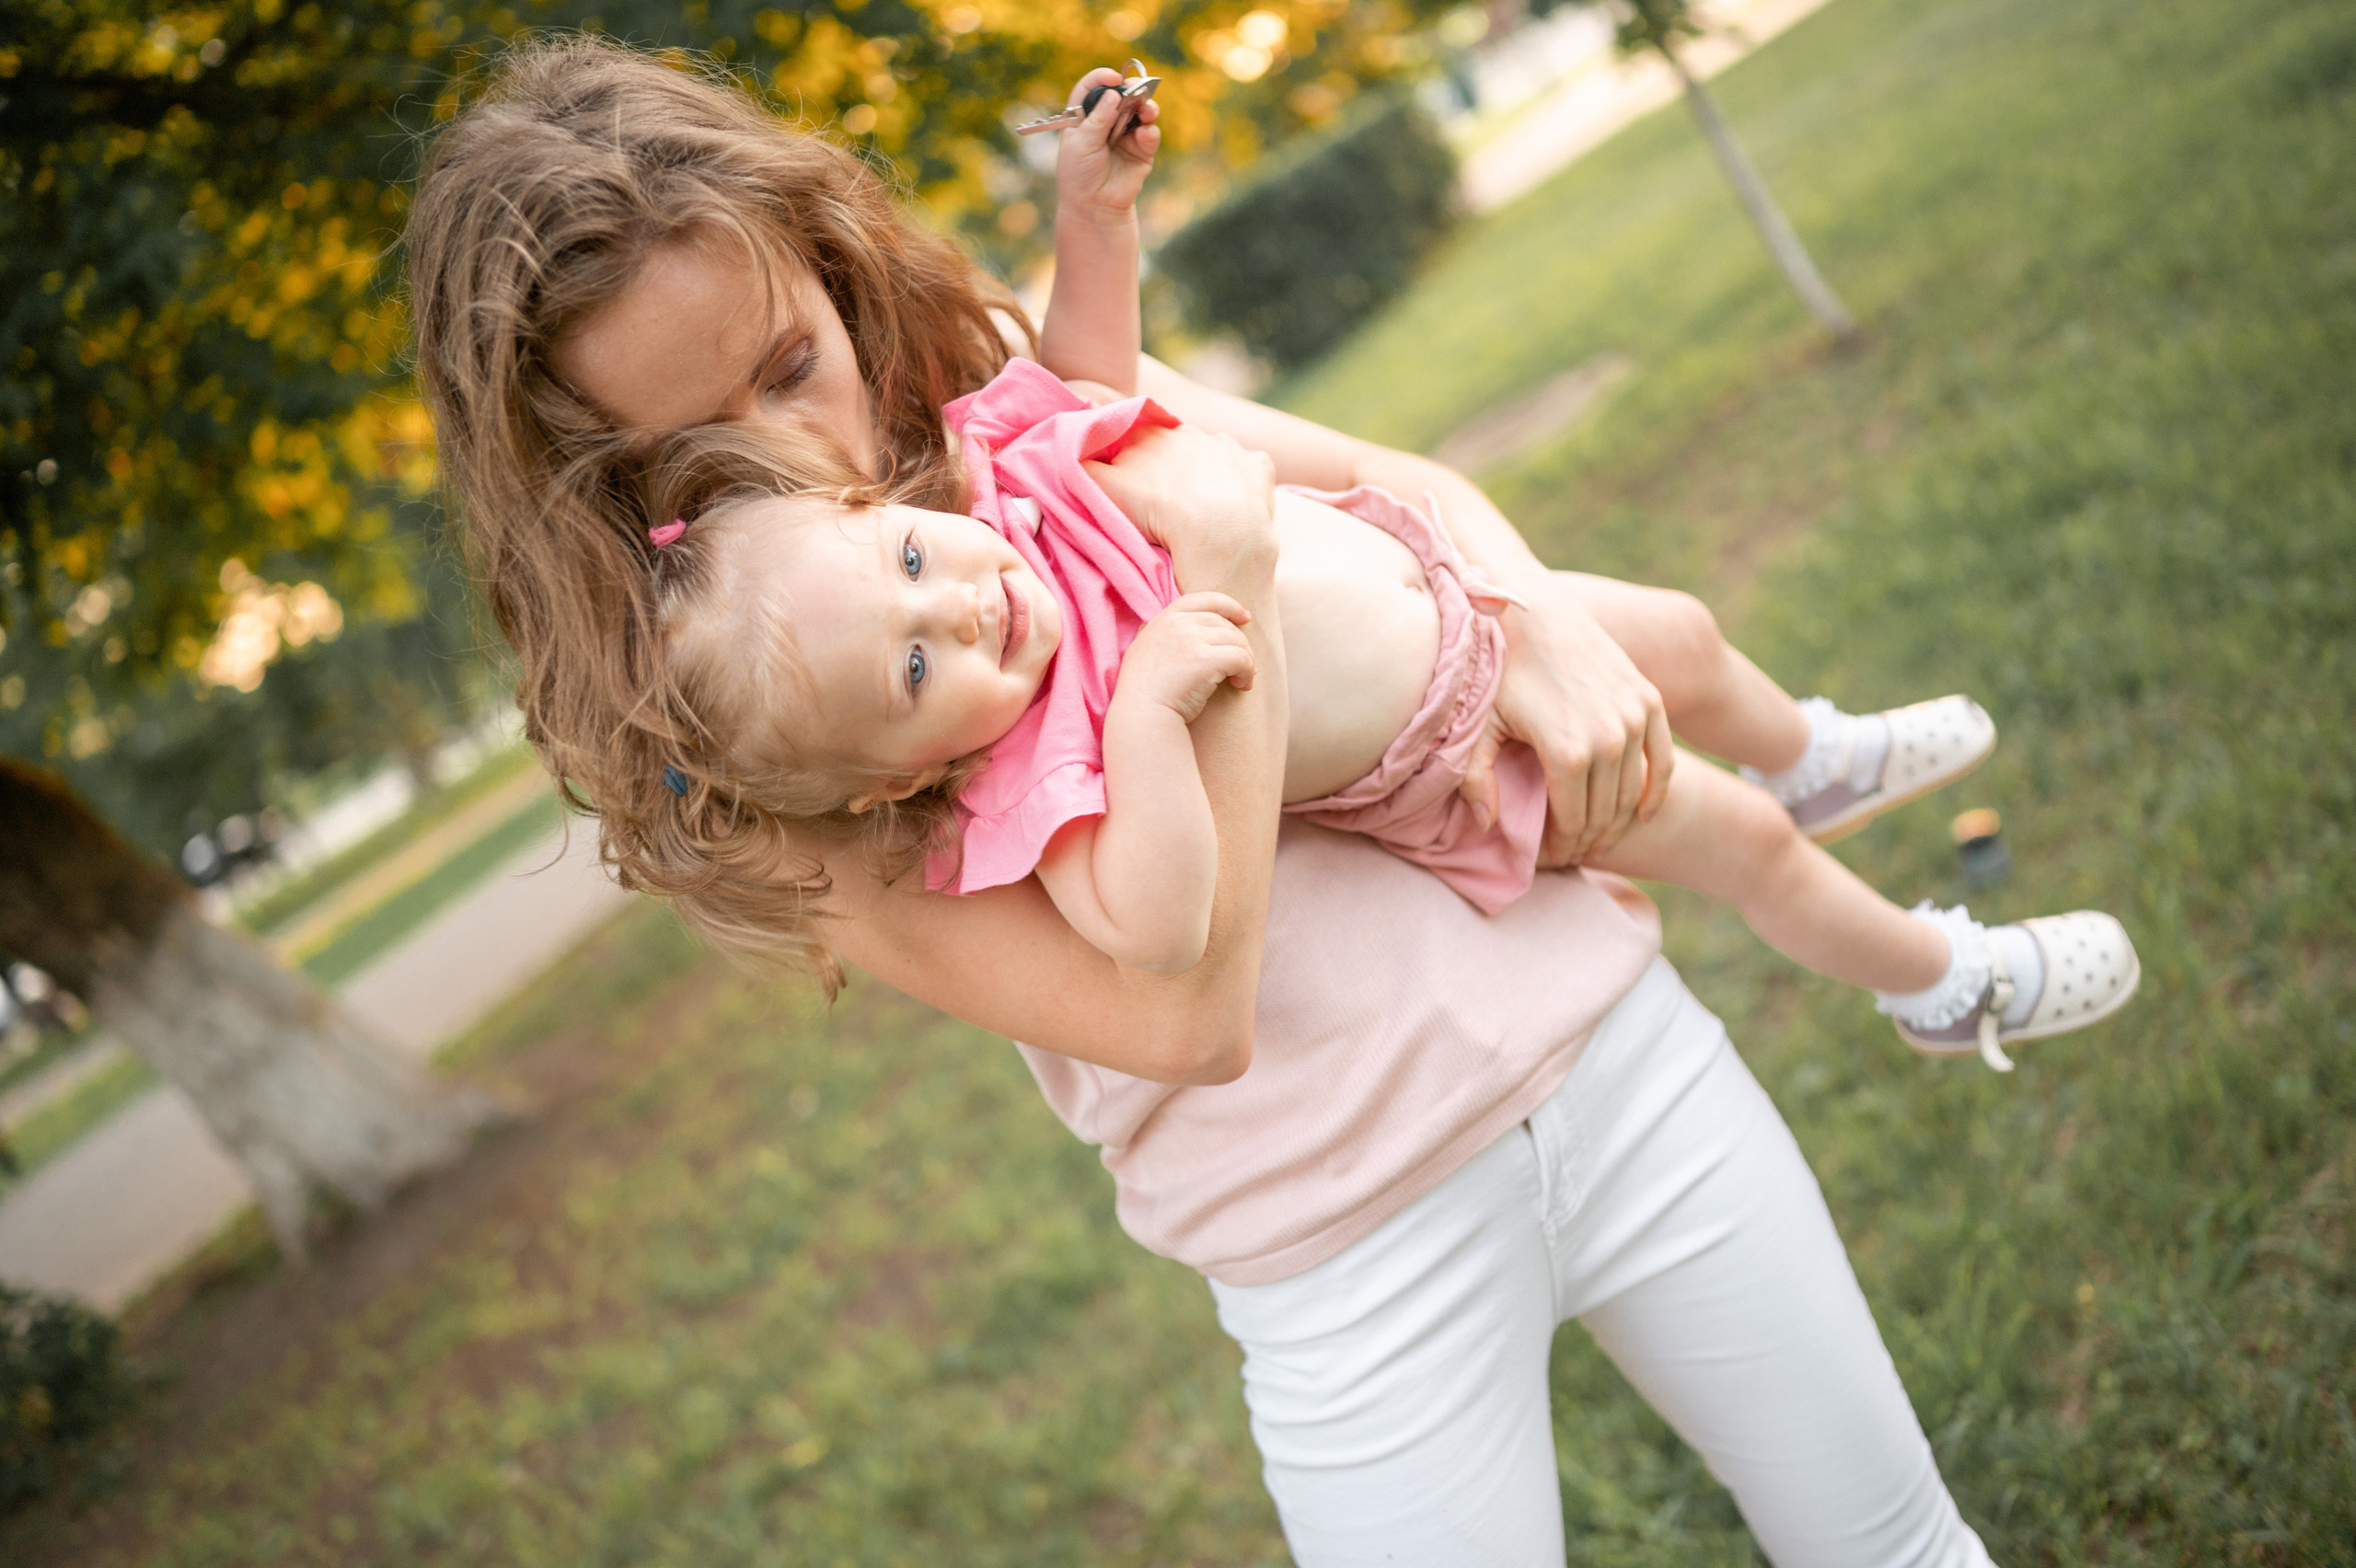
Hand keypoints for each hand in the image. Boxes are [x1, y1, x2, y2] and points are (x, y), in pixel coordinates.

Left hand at [1055, 67, 1160, 228]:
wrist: (1094, 206)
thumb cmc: (1079, 175)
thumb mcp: (1082, 144)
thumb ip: (1099, 119)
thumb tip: (1114, 94)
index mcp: (1085, 117)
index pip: (1092, 88)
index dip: (1101, 79)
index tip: (1113, 78)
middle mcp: (1106, 122)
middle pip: (1121, 96)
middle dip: (1131, 89)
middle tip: (1137, 87)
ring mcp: (1126, 135)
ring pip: (1140, 112)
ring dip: (1146, 107)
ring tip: (1146, 109)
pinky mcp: (1141, 150)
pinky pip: (1150, 135)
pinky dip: (1150, 132)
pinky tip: (1145, 134)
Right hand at [1085, 424, 1276, 590]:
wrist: (1217, 530)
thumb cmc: (1155, 511)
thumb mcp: (1103, 490)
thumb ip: (1081, 468)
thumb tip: (1067, 451)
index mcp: (1151, 434)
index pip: (1134, 439)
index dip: (1130, 463)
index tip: (1133, 487)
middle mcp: (1190, 431)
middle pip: (1173, 447)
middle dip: (1168, 467)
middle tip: (1164, 503)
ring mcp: (1228, 447)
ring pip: (1212, 456)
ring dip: (1206, 474)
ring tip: (1199, 509)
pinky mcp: (1258, 466)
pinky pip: (1250, 469)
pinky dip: (1244, 483)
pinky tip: (1236, 504)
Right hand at [1113, 593, 1256, 725]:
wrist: (1141, 716)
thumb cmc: (1144, 693)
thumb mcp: (1144, 650)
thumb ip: (1162, 634)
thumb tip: (1186, 626)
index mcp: (1164, 619)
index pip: (1204, 599)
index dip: (1229, 605)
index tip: (1245, 617)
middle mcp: (1178, 624)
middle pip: (1224, 623)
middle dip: (1240, 643)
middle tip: (1244, 666)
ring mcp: (1192, 639)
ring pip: (1237, 641)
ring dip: (1246, 660)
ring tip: (1242, 680)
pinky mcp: (1207, 659)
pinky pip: (1242, 658)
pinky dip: (1247, 672)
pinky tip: (1242, 686)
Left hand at [1458, 579, 1672, 861]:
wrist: (1532, 611)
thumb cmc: (1498, 669)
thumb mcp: (1477, 727)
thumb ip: (1476, 780)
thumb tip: (1487, 826)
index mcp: (1566, 752)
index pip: (1571, 822)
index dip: (1560, 847)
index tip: (1547, 857)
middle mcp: (1609, 738)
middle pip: (1605, 812)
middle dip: (1587, 839)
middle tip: (1571, 853)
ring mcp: (1634, 717)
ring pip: (1632, 791)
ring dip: (1618, 821)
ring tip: (1597, 837)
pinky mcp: (1648, 699)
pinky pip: (1663, 759)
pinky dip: (1657, 790)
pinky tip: (1644, 813)